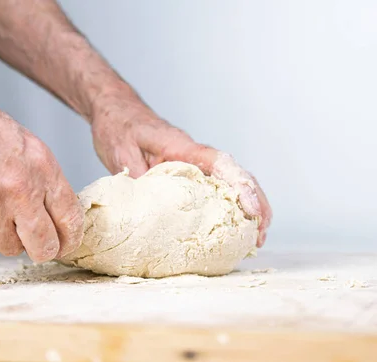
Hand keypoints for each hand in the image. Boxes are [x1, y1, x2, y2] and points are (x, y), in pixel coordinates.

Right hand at [0, 73, 82, 261]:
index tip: (67, 244)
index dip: (71, 239)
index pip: (70, 218)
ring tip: (5, 222)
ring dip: (11, 241)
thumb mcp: (26, 143)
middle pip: (44, 246)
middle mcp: (21, 191)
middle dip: (45, 250)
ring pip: (11, 248)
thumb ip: (42, 178)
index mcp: (43, 169)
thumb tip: (53, 209)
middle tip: (41, 247)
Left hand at [91, 93, 271, 246]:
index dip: (240, 186)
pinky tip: (233, 226)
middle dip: (256, 202)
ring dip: (250, 206)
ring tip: (256, 236)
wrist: (115, 110)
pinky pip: (217, 188)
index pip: (220, 164)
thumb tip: (148, 209)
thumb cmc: (119, 126)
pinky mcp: (190, 172)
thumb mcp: (120, 151)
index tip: (251, 211)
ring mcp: (195, 163)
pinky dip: (231, 206)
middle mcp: (195, 154)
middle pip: (237, 174)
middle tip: (261, 233)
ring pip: (233, 182)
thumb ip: (136, 177)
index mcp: (182, 147)